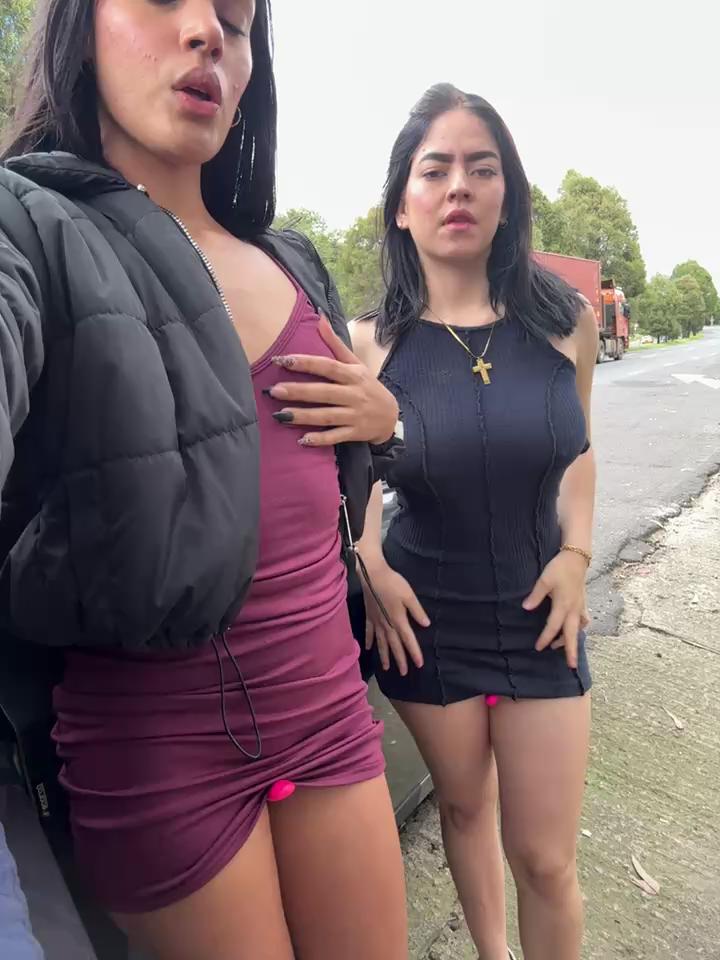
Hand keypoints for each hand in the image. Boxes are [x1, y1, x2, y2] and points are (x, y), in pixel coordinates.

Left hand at [267, 316, 398, 446]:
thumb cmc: (368, 386)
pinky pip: (336, 436)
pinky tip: (302, 440)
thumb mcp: (356, 364)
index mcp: (352, 375)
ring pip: (326, 416)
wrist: (391, 416)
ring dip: (303, 416)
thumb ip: (335, 344)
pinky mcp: (355, 433)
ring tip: (280, 415)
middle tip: (274, 390)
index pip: (327, 366)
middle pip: (323, 392)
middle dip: (298, 391)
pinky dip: (320, 439)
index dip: (305, 363)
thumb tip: (319, 318)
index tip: (282, 360)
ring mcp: (354, 415)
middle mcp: (353, 394)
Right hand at [360, 558, 427, 675]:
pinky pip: (369, 632)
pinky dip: (369, 641)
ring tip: (386, 668)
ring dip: (384, 655)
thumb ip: (417, 611)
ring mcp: (376, 622)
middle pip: (394, 645)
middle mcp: (387, 625)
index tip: (419, 664)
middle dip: (399, 659)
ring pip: (381, 643)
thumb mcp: (409, 595)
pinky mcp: (369, 616)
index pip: (408, 640)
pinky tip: (368, 649)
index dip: (414, 652)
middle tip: (403, 673)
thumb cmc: (393, 583)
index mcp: (399, 620)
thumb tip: (426, 624)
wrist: (372, 575)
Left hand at [522, 551, 589, 668]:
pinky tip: (576, 629)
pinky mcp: (582, 603)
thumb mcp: (544, 580)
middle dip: (570, 650)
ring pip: (577, 628)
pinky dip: (579, 627)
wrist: (576, 558)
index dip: (545, 638)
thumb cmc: (559, 568)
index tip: (538, 647)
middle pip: (571, 634)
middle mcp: (573, 609)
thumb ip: (535, 596)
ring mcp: (580, 607)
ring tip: (564, 648)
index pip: (553, 627)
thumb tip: (525, 608)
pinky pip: (583, 620)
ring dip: (571, 639)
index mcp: (563, 605)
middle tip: (571, 666)